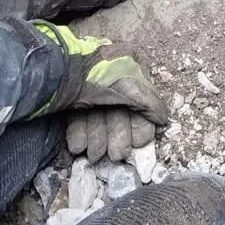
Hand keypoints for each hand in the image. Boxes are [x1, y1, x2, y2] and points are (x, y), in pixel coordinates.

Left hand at [34, 24, 168, 163]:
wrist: (61, 69)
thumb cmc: (102, 75)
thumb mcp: (134, 86)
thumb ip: (151, 103)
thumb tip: (162, 119)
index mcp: (129, 69)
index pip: (139, 104)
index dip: (138, 126)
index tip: (137, 142)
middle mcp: (110, 79)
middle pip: (118, 114)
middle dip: (117, 137)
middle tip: (116, 155)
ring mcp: (89, 89)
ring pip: (97, 119)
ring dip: (97, 140)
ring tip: (94, 155)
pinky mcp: (70, 99)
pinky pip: (78, 119)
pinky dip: (79, 134)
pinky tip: (78, 147)